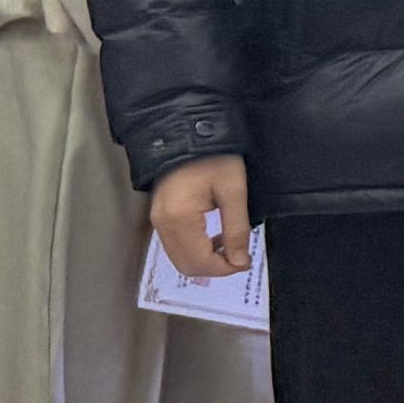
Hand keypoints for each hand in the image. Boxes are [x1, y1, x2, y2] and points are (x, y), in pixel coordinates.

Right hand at [149, 154, 253, 277]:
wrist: (186, 134)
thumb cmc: (214, 157)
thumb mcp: (234, 190)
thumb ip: (237, 228)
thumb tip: (240, 261)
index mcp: (179, 218)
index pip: (200, 262)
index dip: (226, 269)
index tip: (246, 261)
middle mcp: (162, 224)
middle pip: (186, 266)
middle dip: (216, 268)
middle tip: (240, 256)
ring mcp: (157, 221)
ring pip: (180, 259)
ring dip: (206, 260)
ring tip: (229, 244)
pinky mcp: (159, 217)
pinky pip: (175, 246)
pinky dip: (195, 250)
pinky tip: (213, 237)